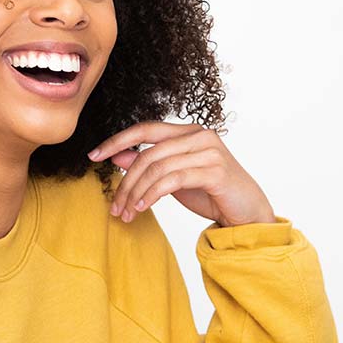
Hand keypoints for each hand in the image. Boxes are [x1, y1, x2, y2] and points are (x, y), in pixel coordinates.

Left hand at [88, 122, 274, 226]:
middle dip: (125, 181)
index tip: (94, 156)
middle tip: (114, 205)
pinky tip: (142, 208)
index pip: (146, 129)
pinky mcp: (214, 171)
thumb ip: (150, 165)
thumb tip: (117, 156)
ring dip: (136, 193)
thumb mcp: (175, 179)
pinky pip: (172, 180)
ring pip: (157, 167)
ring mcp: (209, 151)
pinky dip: (152, 195)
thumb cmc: (213, 194)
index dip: (118, 140)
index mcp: (190, 132)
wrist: (248, 213)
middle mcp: (201, 135)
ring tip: (126, 213)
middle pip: (148, 153)